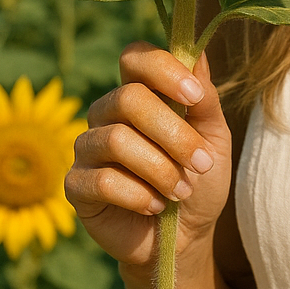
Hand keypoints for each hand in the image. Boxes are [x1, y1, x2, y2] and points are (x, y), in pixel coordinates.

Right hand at [64, 43, 231, 274]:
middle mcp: (107, 114)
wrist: (185, 237)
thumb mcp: (214, 139)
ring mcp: (87, 148)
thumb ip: (205, 99)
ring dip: (161, 169)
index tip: (195, 97)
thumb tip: (198, 51)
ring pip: (117, 140)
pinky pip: (101, 180)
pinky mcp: (76, 185)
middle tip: (202, 163)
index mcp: (140, 93)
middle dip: (173, 133)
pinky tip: (155, 206)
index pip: (134, 57)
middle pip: (128, 98)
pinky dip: (138, 195)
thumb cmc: (199, 180)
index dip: (163, 70)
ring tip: (181, 191)